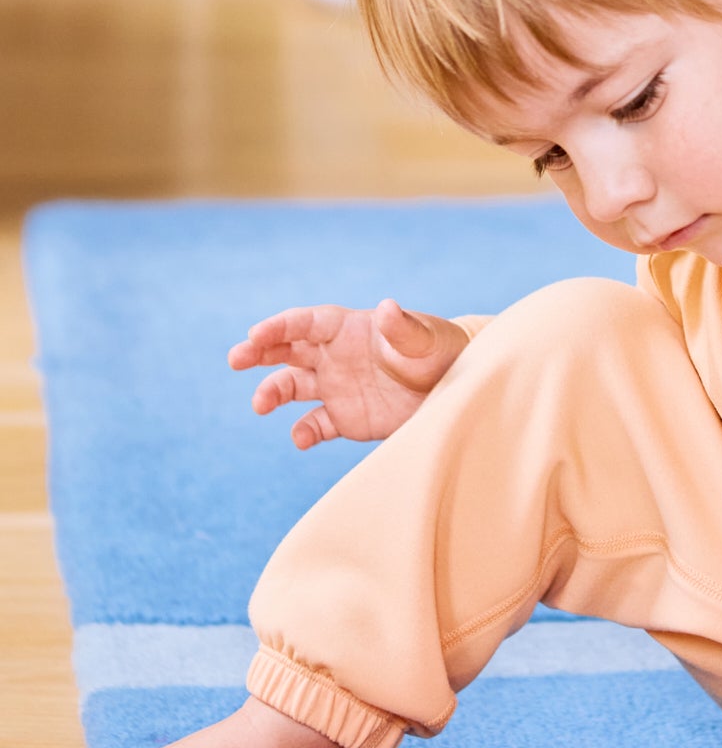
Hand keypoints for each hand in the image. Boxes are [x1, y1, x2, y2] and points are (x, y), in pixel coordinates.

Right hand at [227, 299, 468, 446]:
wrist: (457, 389)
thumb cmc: (441, 352)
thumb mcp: (425, 340)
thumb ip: (403, 328)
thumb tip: (387, 308)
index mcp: (349, 328)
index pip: (305, 322)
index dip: (280, 326)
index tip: (256, 334)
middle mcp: (335, 355)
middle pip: (286, 350)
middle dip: (258, 352)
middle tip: (236, 358)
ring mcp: (337, 387)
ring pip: (292, 387)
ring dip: (272, 393)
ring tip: (260, 404)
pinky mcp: (346, 418)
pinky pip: (316, 425)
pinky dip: (304, 432)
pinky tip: (301, 439)